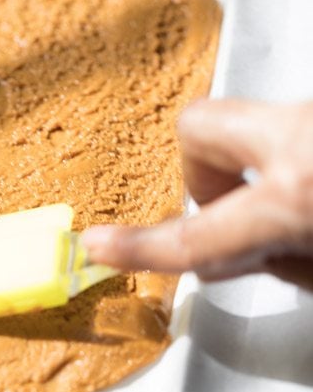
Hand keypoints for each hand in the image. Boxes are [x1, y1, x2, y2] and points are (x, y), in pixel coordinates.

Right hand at [82, 99, 312, 287]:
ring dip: (254, 168)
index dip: (139, 248)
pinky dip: (293, 159)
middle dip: (198, 170)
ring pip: (250, 127)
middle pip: (196, 128)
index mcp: (297, 192)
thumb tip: (250, 256)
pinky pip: (290, 127)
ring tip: (297, 208)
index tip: (100, 245)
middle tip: (226, 206)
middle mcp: (300, 136)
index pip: (195, 236)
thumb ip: (286, 264)